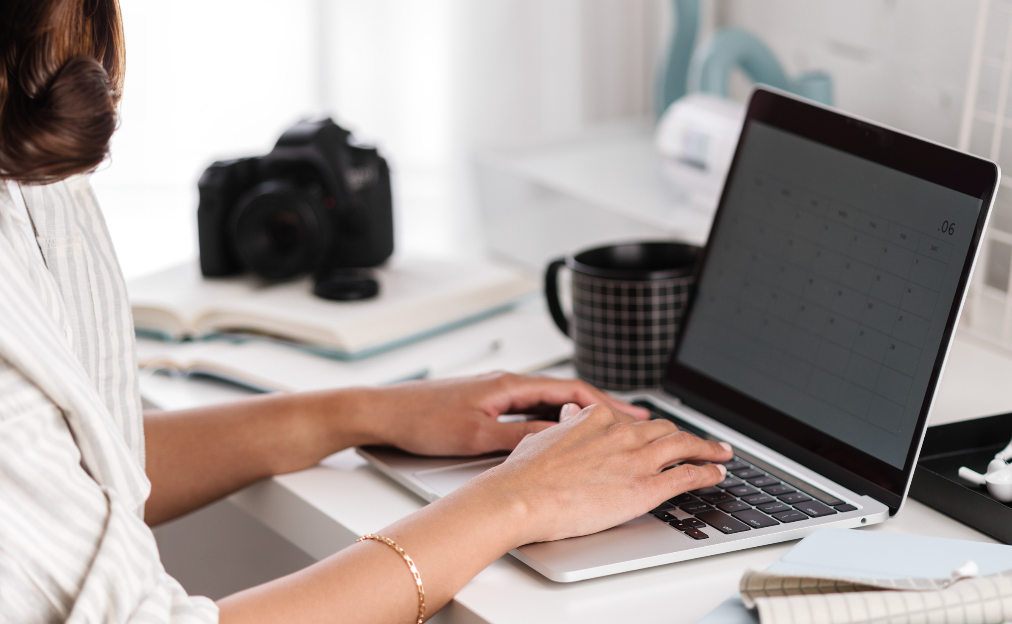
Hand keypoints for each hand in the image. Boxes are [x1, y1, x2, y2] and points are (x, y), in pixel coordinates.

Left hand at [357, 372, 649, 456]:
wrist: (382, 413)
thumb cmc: (421, 420)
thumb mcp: (478, 436)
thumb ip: (521, 436)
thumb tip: (560, 439)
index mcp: (508, 384)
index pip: (570, 389)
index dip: (605, 403)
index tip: (631, 415)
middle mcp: (505, 384)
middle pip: (564, 394)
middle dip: (599, 409)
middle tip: (630, 423)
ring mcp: (494, 395)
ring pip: (547, 404)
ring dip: (576, 417)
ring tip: (603, 432)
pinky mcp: (482, 407)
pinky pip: (527, 413)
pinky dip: (550, 423)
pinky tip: (558, 436)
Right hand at [463, 402, 731, 545]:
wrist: (522, 497)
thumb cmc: (525, 474)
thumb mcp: (543, 437)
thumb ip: (564, 426)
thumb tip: (570, 416)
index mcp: (597, 418)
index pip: (633, 421)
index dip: (649, 429)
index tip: (656, 434)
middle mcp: (621, 433)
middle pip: (665, 430)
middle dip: (686, 435)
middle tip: (701, 441)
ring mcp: (636, 459)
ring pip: (684, 446)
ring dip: (708, 448)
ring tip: (721, 453)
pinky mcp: (646, 487)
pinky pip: (687, 475)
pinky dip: (707, 472)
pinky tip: (716, 474)